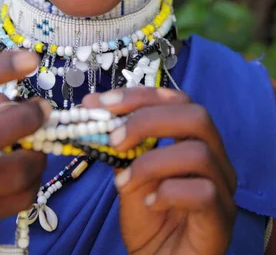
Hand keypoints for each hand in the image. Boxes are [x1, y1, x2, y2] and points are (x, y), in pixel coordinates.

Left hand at [83, 87, 236, 254]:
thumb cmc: (149, 217)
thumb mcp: (128, 174)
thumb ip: (119, 145)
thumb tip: (92, 110)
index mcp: (193, 140)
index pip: (176, 100)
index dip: (139, 95)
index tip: (102, 102)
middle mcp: (215, 158)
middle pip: (196, 116)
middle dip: (148, 119)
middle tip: (115, 139)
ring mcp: (223, 188)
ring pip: (199, 153)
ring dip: (152, 162)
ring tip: (125, 181)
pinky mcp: (221, 218)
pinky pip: (203, 192)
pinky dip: (169, 192)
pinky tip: (151, 204)